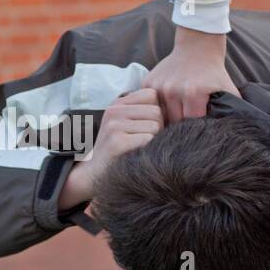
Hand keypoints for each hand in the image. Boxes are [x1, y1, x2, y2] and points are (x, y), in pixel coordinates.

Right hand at [59, 88, 163, 208]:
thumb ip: (143, 111)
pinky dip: (148, 150)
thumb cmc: (117, 149)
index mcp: (117, 104)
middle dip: (157, 127)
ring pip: (155, 126)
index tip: (147, 125)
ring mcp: (114, 126)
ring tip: (139, 148)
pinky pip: (148, 139)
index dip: (155, 111)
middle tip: (144, 141)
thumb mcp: (124, 123)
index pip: (151, 95)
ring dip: (153, 140)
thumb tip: (175, 107)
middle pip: (157, 111)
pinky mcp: (117, 142)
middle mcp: (114, 111)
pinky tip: (137, 155)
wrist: (94, 174)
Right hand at [143, 27, 237, 122]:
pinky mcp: (148, 82)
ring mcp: (158, 86)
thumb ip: (233, 110)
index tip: (200, 126)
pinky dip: (157, 106)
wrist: (197, 46)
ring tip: (178, 111)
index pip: (191, 124)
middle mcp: (172, 90)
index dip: (196, 127)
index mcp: (192, 93)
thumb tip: (236, 130)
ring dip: (168, 116)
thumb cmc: (214, 71)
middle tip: (188, 121)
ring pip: (160, 115)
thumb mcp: (228, 89)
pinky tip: (167, 102)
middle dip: (181, 124)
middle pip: (174, 122)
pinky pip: (150, 104)